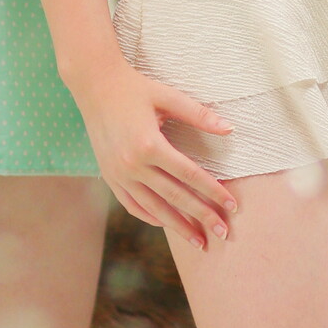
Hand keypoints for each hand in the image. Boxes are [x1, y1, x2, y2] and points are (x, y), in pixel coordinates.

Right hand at [76, 60, 238, 247]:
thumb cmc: (135, 88)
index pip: (190, 175)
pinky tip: (166, 224)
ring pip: (153, 208)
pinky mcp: (109, 177)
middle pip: (174, 197)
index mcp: (149, 145)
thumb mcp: (168, 96)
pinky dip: (150, 217)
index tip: (232, 206)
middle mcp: (132, 165)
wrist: (94, 86)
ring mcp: (118, 174)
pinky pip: (132, 205)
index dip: (213, 191)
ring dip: (178, 227)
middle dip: (201, 216)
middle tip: (223, 232)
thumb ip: (199, 115)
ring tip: (199, 242)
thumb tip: (230, 129)